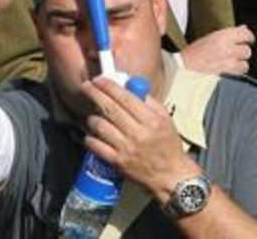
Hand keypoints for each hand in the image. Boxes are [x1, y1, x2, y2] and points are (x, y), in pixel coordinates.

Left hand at [81, 77, 201, 204]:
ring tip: (93, 115)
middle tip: (86, 86)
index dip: (109, 86)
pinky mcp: (117, 162)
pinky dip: (90, 137)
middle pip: (109, 109)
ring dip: (92, 117)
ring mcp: (126, 149)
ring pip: (99, 126)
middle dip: (95, 94)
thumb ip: (148, 101)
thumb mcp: (165, 119)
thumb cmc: (168, 146)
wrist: (170, 176)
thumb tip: (130, 86)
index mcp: (151, 120)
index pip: (125, 98)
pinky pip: (96, 145)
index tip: (100, 80)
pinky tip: (92, 133)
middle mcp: (137, 133)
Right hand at [180, 25, 253, 75]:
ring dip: (242, 61)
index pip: (245, 34)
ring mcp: (227, 60)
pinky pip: (241, 69)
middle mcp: (226, 46)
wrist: (186, 65)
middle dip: (243, 50)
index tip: (249, 39)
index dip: (249, 37)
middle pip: (246, 49)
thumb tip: (243, 28)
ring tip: (235, 60)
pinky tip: (234, 67)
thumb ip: (229, 32)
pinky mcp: (226, 70)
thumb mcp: (212, 36)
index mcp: (222, 35)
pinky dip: (239, 69)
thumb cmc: (196, 51)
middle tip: (238, 51)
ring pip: (245, 61)